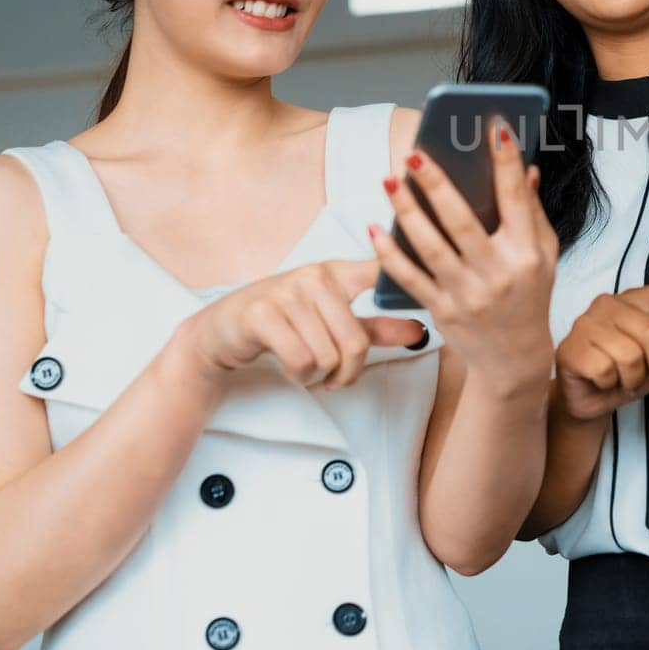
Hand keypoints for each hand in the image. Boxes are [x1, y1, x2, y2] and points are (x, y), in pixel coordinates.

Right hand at [182, 258, 428, 388]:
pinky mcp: (263, 314)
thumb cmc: (284, 321)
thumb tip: (420, 329)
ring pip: (328, 355)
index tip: (425, 293)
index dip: (403, 275)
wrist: (223, 330)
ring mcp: (287, 293)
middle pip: (355, 341)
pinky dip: (300, 376)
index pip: (380, 270)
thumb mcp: (333, 320)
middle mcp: (315, 277)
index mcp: (338, 273)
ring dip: (320, 377)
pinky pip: (300, 361)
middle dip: (349, 372)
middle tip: (337, 379)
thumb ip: (377, 327)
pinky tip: (292, 369)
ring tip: (309, 370)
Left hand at [369, 119, 557, 392]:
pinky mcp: (441, 311)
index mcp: (526, 253)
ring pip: (430, 247)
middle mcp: (497, 273)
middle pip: (462, 221)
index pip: (515, 198)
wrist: (514, 359)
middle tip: (415, 154)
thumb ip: (533, 212)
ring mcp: (467, 294)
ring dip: (406, 211)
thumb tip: (526, 168)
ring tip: (390, 179)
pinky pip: (409, 278)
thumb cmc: (530, 297)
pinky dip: (389, 254)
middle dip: (437, 185)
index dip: (505, 160)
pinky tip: (375, 228)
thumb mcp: (545, 256)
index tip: (493, 126)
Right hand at [555, 284, 648, 420]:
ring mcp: (585, 323)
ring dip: (633, 378)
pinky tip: (602, 381)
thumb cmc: (628, 373)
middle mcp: (608, 304)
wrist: (590, 400)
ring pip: (629, 355)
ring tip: (624, 379)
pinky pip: (604, 369)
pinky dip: (609, 384)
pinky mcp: (570, 347)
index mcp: (634, 299)